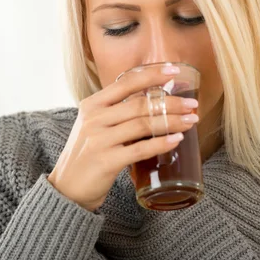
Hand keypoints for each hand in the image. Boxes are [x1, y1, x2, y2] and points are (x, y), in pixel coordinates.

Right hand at [48, 65, 197, 211]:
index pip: (126, 82)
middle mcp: (94, 118)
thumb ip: (117, 112)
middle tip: (192, 104)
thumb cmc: (88, 153)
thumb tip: (154, 100)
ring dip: (171, 121)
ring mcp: (99, 140)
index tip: (174, 70)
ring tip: (190, 121)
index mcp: (92, 104)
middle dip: (171, 102)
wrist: (67, 188)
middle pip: (139, 104)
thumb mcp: (95, 125)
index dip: (152, 74)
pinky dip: (160, 143)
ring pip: (143, 125)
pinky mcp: (106, 161)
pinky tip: (176, 140)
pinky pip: (139, 149)